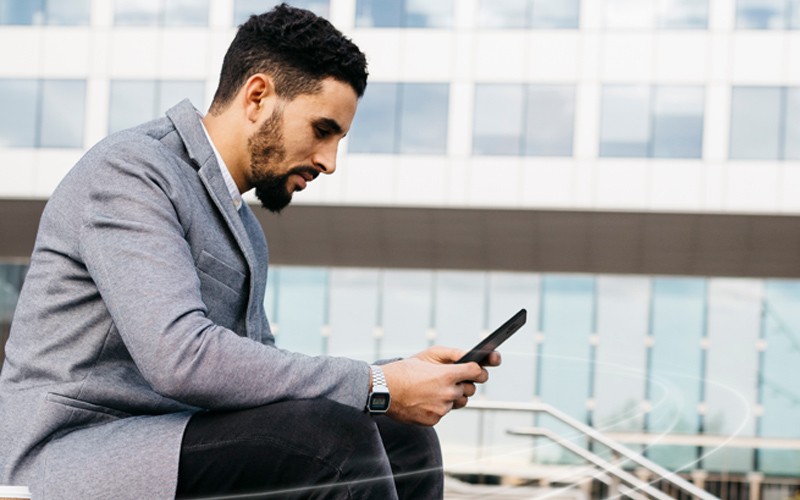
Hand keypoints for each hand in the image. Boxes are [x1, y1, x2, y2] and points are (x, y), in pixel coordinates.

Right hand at [380, 346, 501, 425]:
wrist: (382, 390)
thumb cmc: (404, 370)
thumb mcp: (428, 355)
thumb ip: (453, 355)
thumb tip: (471, 360)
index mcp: (446, 375)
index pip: (476, 372)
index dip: (479, 371)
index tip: (477, 370)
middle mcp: (447, 393)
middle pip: (470, 389)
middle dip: (463, 383)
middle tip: (449, 379)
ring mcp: (441, 409)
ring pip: (457, 402)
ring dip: (451, 396)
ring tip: (434, 389)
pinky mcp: (433, 420)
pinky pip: (444, 412)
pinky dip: (438, 406)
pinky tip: (425, 399)